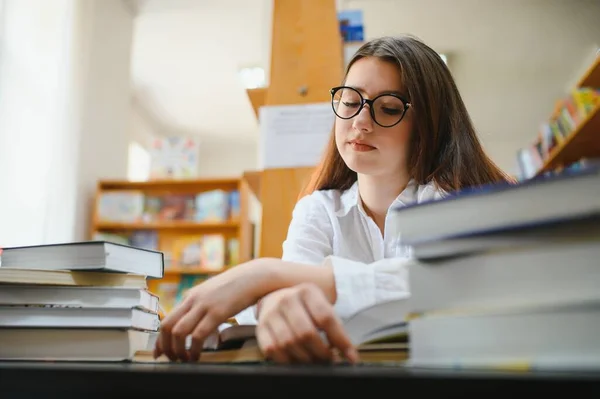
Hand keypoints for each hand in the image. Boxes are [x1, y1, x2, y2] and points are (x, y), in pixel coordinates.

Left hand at [154, 261, 268, 361]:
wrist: (255, 276)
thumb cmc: (238, 287)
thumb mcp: (214, 293)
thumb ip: (202, 305)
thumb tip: (196, 321)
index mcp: (191, 296)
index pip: (166, 319)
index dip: (160, 340)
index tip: (159, 353)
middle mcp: (193, 299)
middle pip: (167, 326)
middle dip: (166, 347)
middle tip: (172, 359)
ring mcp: (204, 305)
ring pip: (179, 332)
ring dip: (178, 350)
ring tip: (185, 360)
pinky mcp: (218, 312)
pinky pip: (198, 335)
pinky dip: (194, 350)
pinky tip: (197, 356)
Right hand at [256, 283, 358, 363]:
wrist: (273, 294)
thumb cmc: (303, 305)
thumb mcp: (319, 304)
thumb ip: (332, 325)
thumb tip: (348, 354)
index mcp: (307, 291)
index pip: (326, 318)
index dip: (340, 340)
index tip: (351, 357)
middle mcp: (287, 299)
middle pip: (306, 333)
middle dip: (322, 353)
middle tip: (330, 361)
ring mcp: (271, 313)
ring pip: (289, 343)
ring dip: (306, 359)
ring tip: (316, 361)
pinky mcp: (260, 327)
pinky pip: (273, 349)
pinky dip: (287, 360)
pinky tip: (297, 361)